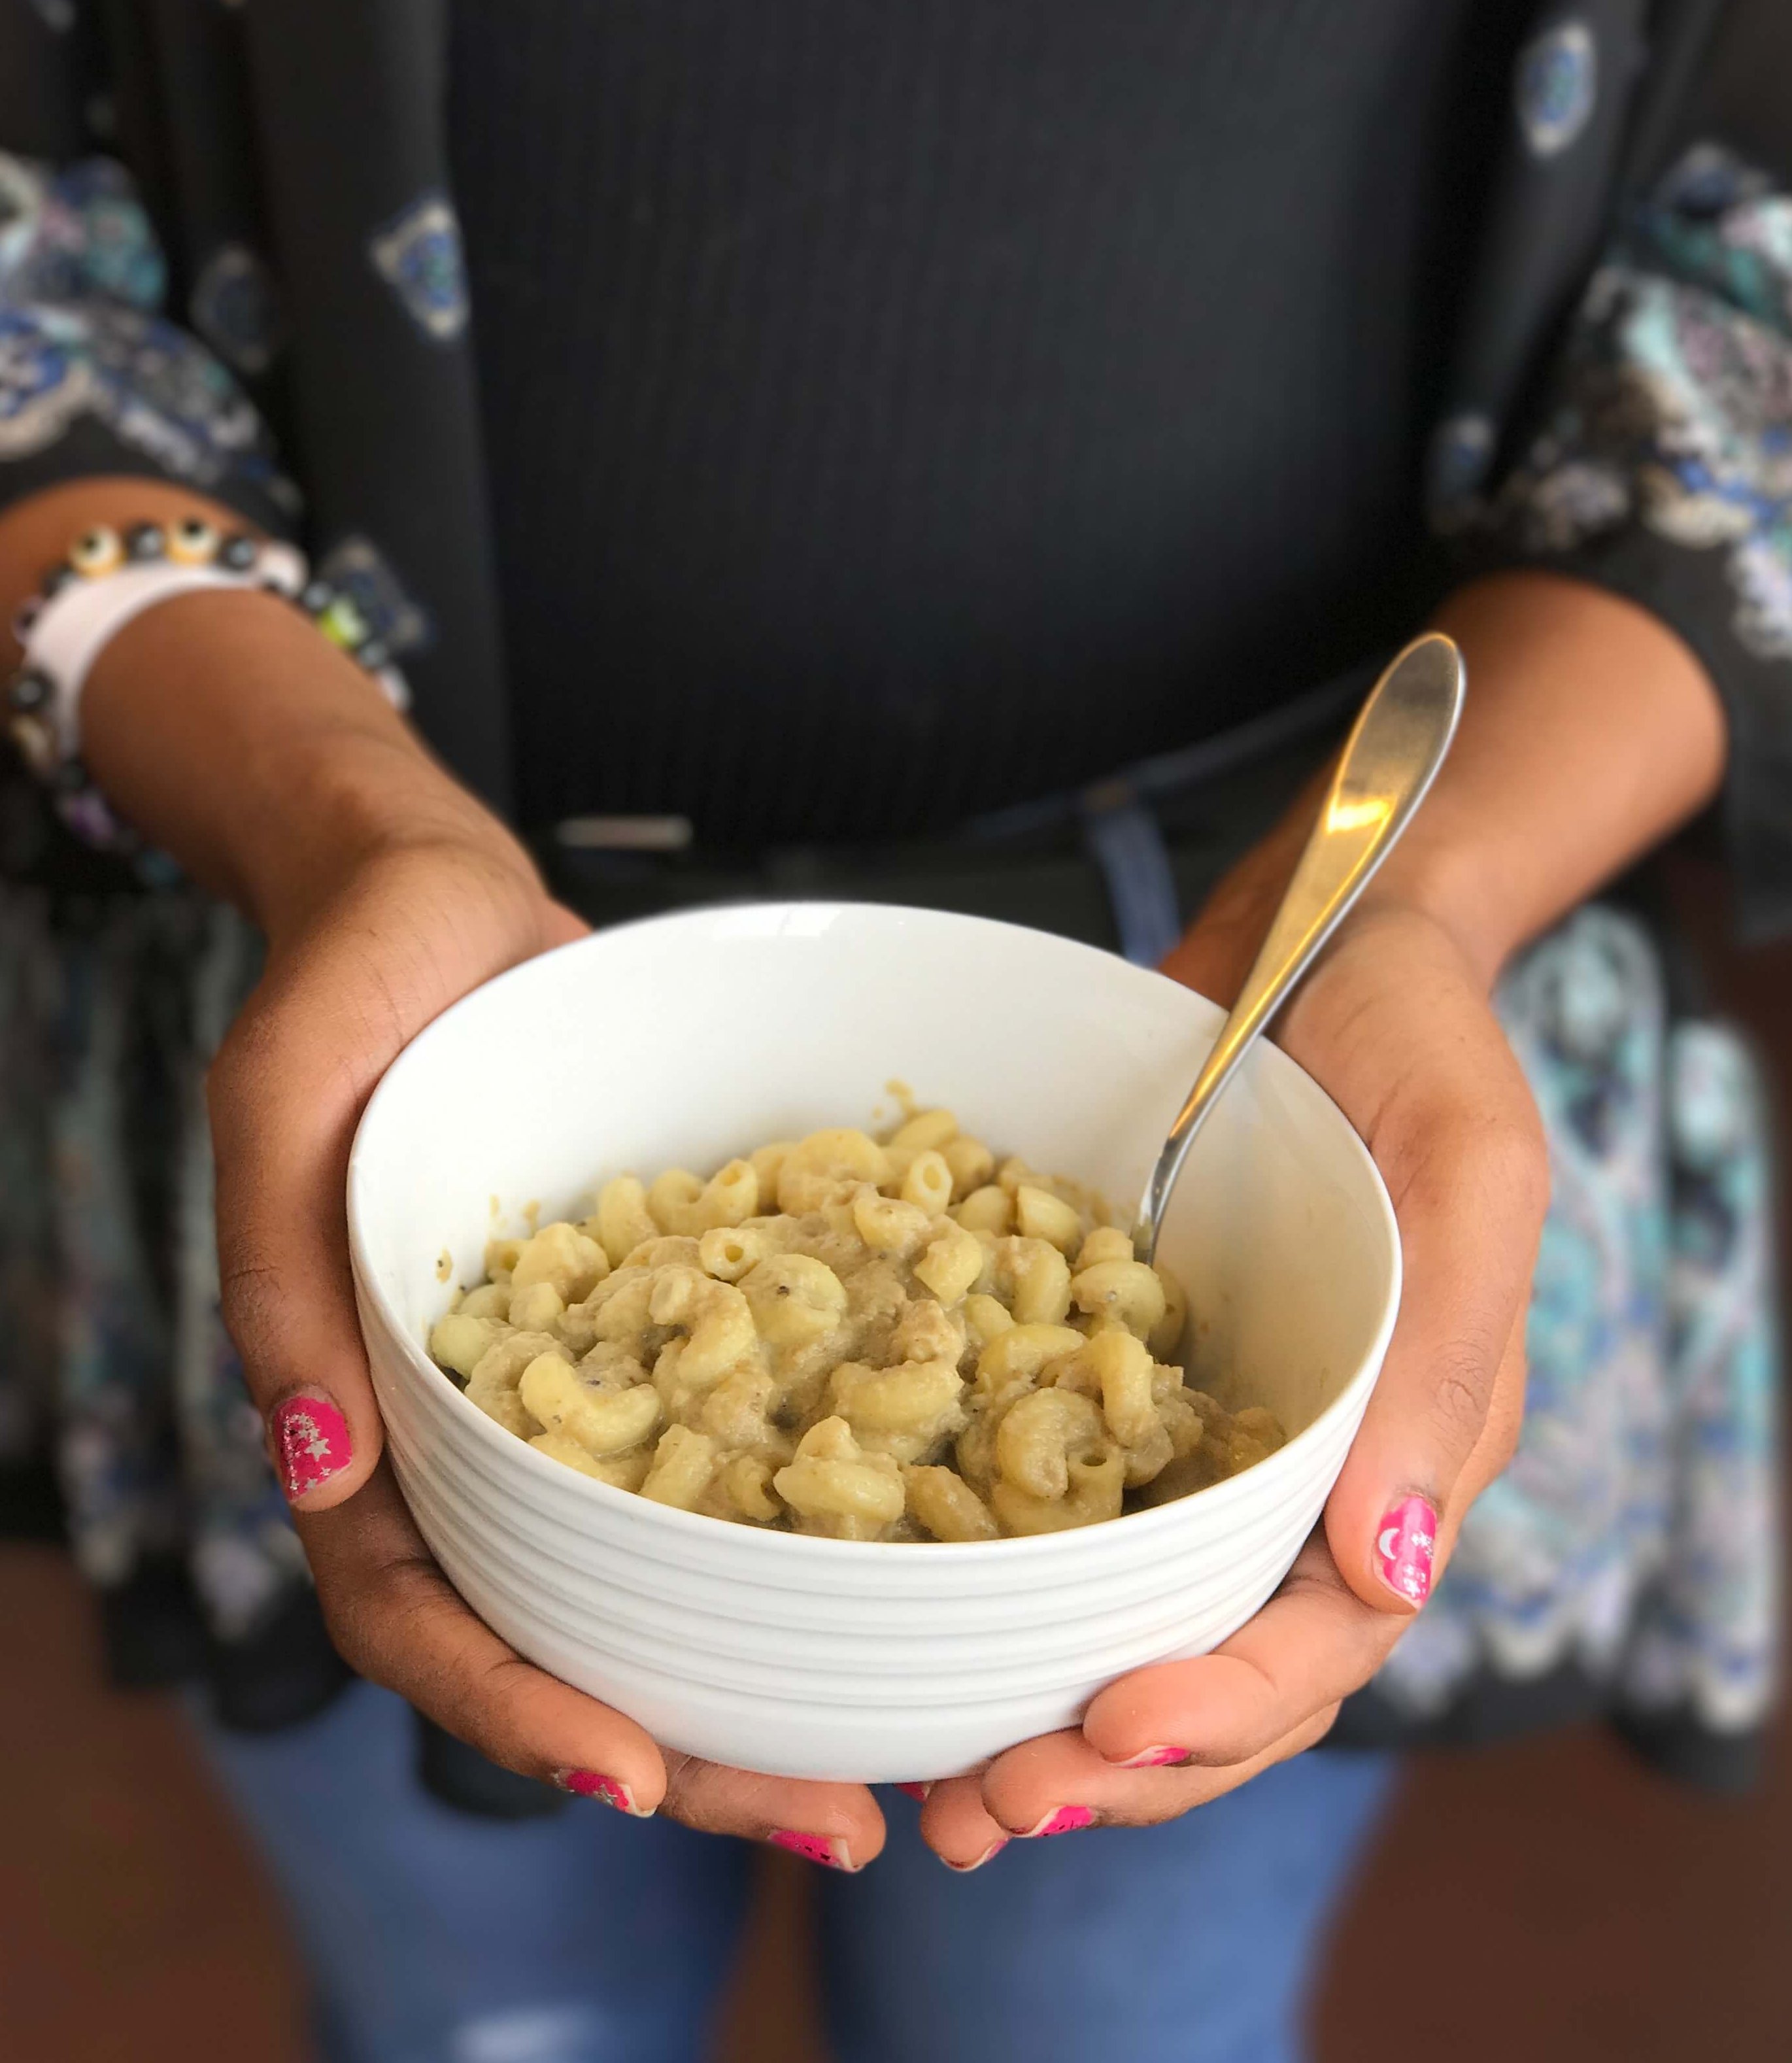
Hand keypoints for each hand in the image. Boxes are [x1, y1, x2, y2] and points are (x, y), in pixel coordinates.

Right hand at [209, 825, 886, 1865]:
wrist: (445, 902)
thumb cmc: (347, 983)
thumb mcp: (281, 1105)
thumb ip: (284, 1278)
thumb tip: (317, 1462)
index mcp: (369, 1419)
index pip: (421, 1612)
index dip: (513, 1706)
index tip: (630, 1768)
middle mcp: (483, 1435)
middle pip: (573, 1633)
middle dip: (694, 1742)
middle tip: (839, 1814)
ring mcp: (589, 1391)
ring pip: (674, 1569)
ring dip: (778, 1668)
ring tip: (908, 1745)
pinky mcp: (676, 1325)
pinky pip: (743, 1439)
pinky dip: (818, 1517)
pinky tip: (932, 1555)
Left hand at [917, 885, 1545, 1865]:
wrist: (1317, 937)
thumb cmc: (1420, 1039)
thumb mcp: (1473, 1174)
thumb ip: (1447, 1363)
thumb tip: (1395, 1574)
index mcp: (1401, 1453)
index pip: (1324, 1635)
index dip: (1224, 1710)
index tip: (1105, 1738)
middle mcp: (1294, 1469)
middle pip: (1211, 1662)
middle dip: (1107, 1762)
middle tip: (983, 1813)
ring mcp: (1194, 1429)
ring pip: (1120, 1612)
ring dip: (1032, 1706)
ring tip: (934, 1784)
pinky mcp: (1103, 1371)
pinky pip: (1048, 1499)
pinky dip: (987, 1580)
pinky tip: (897, 1623)